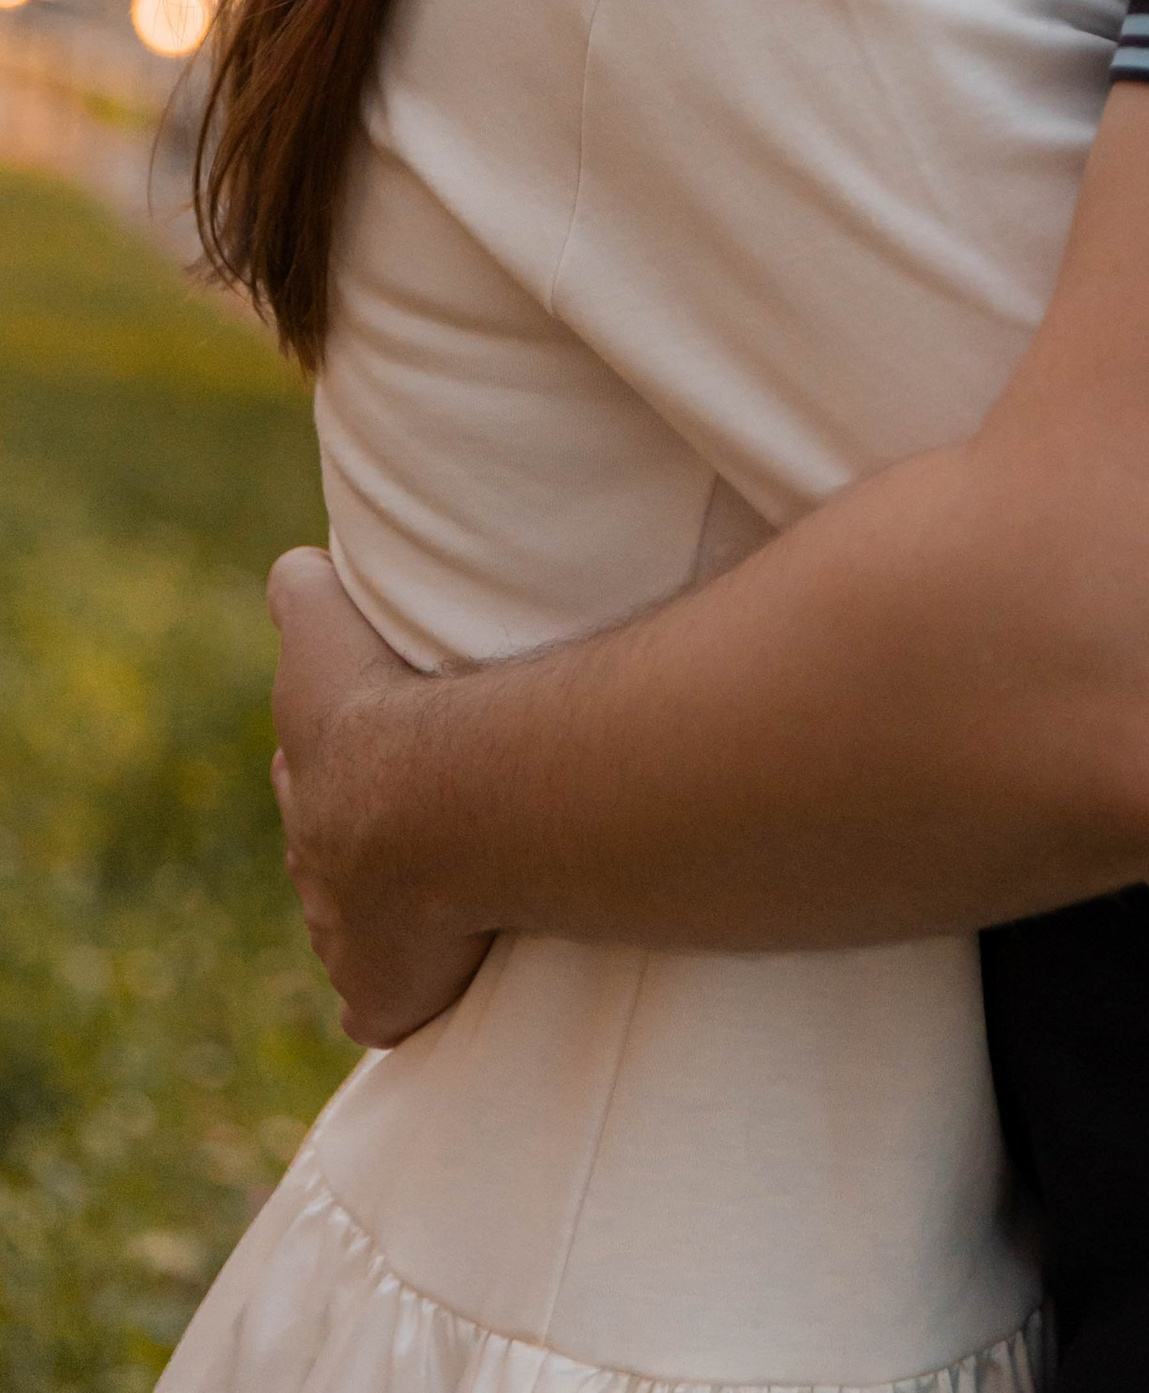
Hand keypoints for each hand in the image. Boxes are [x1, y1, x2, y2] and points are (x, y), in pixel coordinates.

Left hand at [269, 547, 494, 1046]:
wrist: (425, 810)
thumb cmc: (386, 710)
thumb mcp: (323, 626)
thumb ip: (299, 594)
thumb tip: (289, 569)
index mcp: (310, 780)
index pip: (306, 771)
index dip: (330, 759)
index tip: (358, 753)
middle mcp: (317, 863)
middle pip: (323, 854)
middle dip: (347, 844)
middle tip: (395, 834)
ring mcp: (345, 937)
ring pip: (351, 932)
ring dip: (383, 920)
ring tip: (432, 906)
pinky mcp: (383, 995)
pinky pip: (382, 1008)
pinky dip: (394, 1002)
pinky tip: (414, 998)